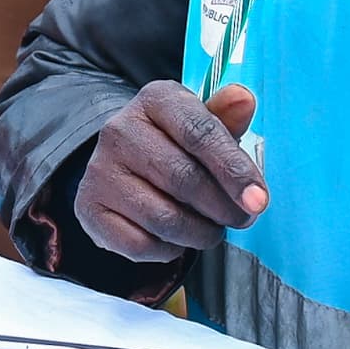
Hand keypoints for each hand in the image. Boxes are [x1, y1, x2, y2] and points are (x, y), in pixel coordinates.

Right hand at [77, 82, 262, 262]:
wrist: (123, 166)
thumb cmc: (177, 146)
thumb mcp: (203, 125)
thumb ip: (226, 118)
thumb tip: (244, 99)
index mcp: (155, 100)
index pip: (199, 133)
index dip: (234, 170)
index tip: (259, 200)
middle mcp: (119, 130)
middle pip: (185, 179)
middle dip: (224, 208)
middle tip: (242, 219)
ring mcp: (100, 170)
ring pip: (165, 218)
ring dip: (201, 233)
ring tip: (212, 229)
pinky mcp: (90, 208)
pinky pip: (141, 244)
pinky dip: (170, 249)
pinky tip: (176, 237)